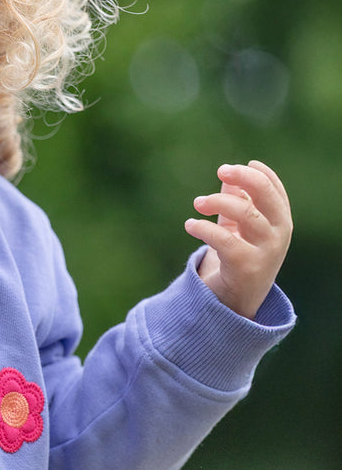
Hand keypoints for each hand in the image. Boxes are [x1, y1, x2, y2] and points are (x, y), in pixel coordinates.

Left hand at [184, 160, 291, 318]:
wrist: (234, 301)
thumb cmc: (238, 257)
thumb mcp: (237, 228)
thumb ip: (235, 203)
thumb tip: (228, 178)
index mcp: (280, 222)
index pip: (275, 191)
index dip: (259, 175)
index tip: (232, 168)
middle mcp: (279, 234)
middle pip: (266, 196)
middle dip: (244, 178)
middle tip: (221, 171)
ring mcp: (266, 251)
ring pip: (245, 213)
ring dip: (218, 202)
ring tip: (197, 203)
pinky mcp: (246, 266)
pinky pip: (224, 239)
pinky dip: (204, 228)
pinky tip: (190, 225)